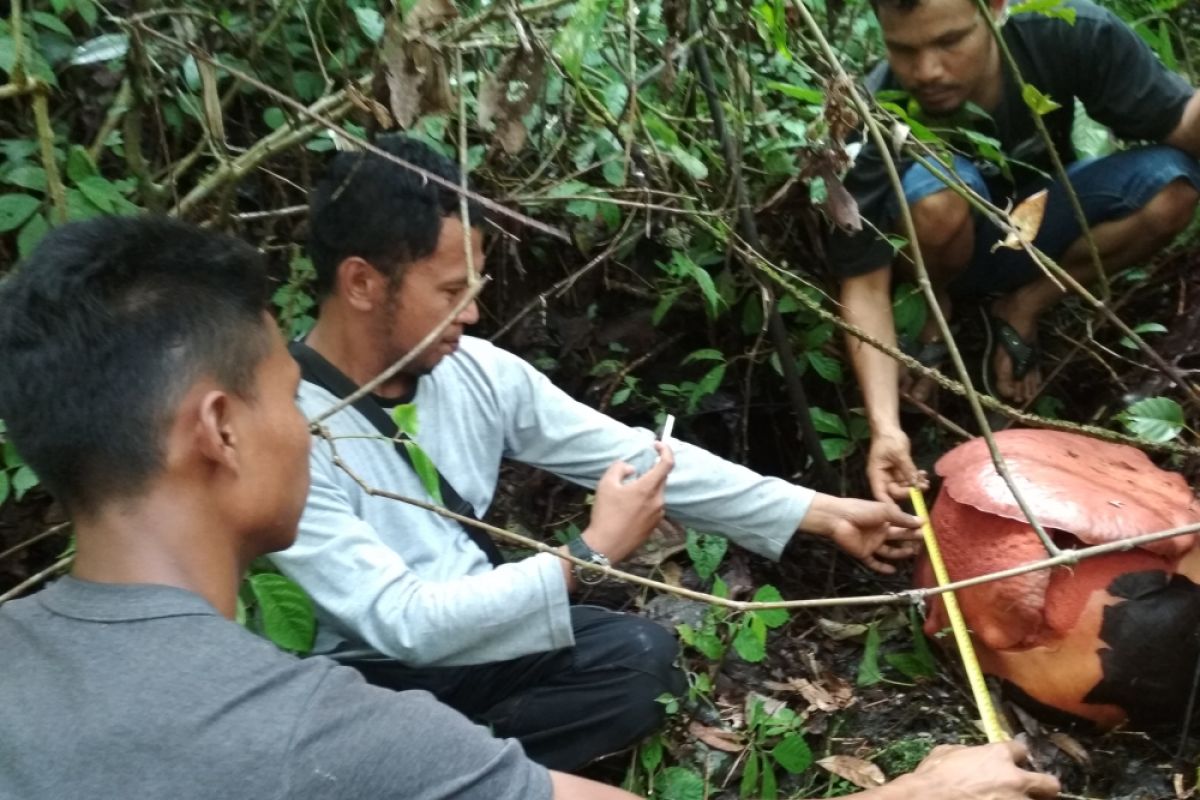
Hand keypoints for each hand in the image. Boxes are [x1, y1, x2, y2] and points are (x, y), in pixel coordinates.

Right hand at [583, 442, 674, 563]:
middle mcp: (658, 501)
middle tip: (634, 472)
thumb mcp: (606, 484)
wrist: (606, 546)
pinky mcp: (654, 526)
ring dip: (647, 488)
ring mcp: (658, 514)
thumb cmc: (605, 513)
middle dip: (651, 471)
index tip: (657, 445)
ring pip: (657, 493)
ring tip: (628, 494)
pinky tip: (629, 508)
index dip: (666, 450)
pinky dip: (645, 501)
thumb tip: (632, 469)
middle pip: (661, 478)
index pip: (667, 464)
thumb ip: (620, 468)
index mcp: (648, 488)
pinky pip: (654, 506)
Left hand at [798, 494, 922, 573]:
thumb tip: (922, 522)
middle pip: (899, 538)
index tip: (927, 531)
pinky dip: (883, 568)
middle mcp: (880, 531)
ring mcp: (872, 543)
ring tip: (912, 552)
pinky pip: (875, 563)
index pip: (903, 524)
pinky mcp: (863, 553)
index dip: (914, 528)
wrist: (838, 518)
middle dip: (911, 539)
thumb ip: (902, 518)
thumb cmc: (862, 510)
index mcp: (885, 519)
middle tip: (924, 542)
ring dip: (901, 553)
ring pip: (890, 551)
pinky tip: (894, 570)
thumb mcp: (885, 511)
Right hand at [867, 430, 927, 503]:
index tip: (903, 511)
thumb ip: (907, 469)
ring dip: (915, 484)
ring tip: (926, 481)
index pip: (880, 494)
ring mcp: (890, 475)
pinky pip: (907, 479)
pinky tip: (923, 474)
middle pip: (895, 492)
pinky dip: (915, 478)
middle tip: (923, 487)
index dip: (889, 504)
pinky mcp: (898, 471)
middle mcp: (882, 478)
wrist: (889, 427)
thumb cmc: (889, 439)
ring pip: (903, 486)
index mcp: (876, 475)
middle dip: (909, 491)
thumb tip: (916, 485)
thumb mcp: (899, 453)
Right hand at [896, 741, 1059, 799]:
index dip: (1015, 757)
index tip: (1010, 762)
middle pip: (1049, 784)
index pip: (1021, 750)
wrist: (927, 799)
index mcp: (998, 755)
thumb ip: (967, 752)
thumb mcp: (947, 752)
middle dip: (1043, 787)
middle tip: (1032, 790)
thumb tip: (971, 755)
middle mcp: (1015, 779)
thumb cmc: (933, 776)